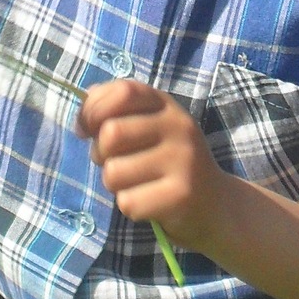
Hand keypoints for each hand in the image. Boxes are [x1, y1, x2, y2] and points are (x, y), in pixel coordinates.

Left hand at [78, 79, 229, 255]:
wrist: (215, 204)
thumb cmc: (167, 162)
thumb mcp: (148, 127)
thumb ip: (116, 113)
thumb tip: (83, 119)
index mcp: (166, 105)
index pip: (122, 92)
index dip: (92, 109)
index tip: (85, 129)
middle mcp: (179, 126)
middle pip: (111, 134)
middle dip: (100, 154)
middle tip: (113, 163)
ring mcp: (183, 160)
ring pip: (114, 173)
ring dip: (115, 185)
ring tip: (136, 183)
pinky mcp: (181, 195)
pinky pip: (128, 202)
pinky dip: (131, 206)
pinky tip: (150, 202)